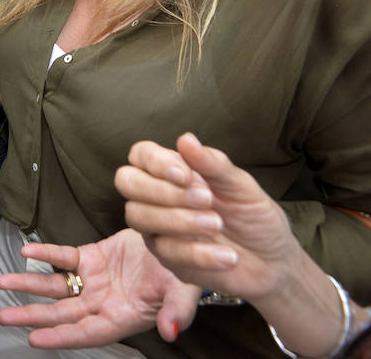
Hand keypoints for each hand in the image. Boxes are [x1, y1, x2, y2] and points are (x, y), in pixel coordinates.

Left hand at [0, 229, 200, 347]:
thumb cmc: (188, 274)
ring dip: (29, 285)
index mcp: (122, 318)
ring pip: (55, 286)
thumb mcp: (185, 292)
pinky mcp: (91, 257)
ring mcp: (95, 280)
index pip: (86, 333)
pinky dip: (46, 254)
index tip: (34, 339)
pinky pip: (64, 257)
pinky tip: (27, 252)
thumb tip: (171, 332)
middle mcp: (103, 303)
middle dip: (32, 315)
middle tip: (4, 317)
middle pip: (61, 313)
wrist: (183, 241)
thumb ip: (175, 313)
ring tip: (3, 283)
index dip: (61, 337)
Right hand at [116, 134, 300, 302]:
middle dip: (161, 189)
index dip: (155, 161)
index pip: (141, 155)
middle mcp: (156, 197)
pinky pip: (167, 252)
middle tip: (205, 199)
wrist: (274, 262)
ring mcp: (157, 227)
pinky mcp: (167, 258)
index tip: (185, 175)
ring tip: (217, 225)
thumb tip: (185, 138)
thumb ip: (213, 165)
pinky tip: (227, 255)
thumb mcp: (242, 187)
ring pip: (139, 216)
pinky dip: (199, 252)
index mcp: (171, 172)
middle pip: (127, 182)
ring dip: (178, 219)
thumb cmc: (255, 217)